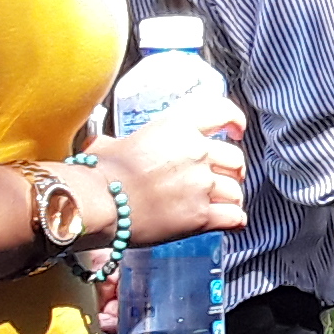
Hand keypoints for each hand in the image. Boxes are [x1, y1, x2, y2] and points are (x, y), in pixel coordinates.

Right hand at [85, 103, 247, 245]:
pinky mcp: (200, 216)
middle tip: (224, 176)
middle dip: (232, 168)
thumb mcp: (114, 143)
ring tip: (221, 201)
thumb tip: (108, 146)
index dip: (235, 121)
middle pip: (234, 157)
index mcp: (177, 126)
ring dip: (231, 196)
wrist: (97, 204)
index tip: (237, 130)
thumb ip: (127, 141)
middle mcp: (195, 151)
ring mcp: (200, 184)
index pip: (222, 112)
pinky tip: (229, 220)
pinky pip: (233, 216)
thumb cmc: (100, 174)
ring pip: (235, 189)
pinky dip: (234, 219)